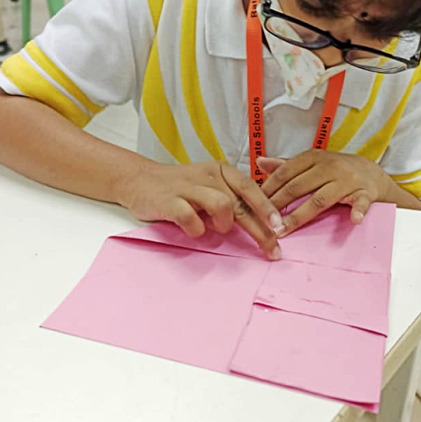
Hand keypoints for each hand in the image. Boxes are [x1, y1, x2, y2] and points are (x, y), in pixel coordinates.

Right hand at [117, 161, 282, 259]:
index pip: (251, 188)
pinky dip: (197, 229)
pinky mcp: (169, 200)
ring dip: (224, 224)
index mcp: (221, 171)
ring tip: (216, 229)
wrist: (140, 179)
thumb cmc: (182, 187)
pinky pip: (191, 218)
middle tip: (272, 250)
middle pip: (241, 203)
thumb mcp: (210, 186)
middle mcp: (208, 176)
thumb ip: (232, 199)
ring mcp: (188, 187)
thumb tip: (263, 222)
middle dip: (260, 229)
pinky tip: (193, 230)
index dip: (267, 208)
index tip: (281, 227)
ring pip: (222, 205)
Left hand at [259, 150, 388, 235]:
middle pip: (297, 187)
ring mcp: (347, 180)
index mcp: (313, 158)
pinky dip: (358, 211)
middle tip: (261, 223)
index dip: (268, 190)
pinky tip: (354, 220)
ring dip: (299, 216)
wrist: (370, 172)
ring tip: (282, 230)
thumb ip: (286, 165)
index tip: (252, 205)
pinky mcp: (365, 192)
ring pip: (320, 199)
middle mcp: (329, 166)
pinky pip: (361, 202)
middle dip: (277, 206)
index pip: (285, 173)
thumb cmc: (335, 170)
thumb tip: (259, 161)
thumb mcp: (311, 163)